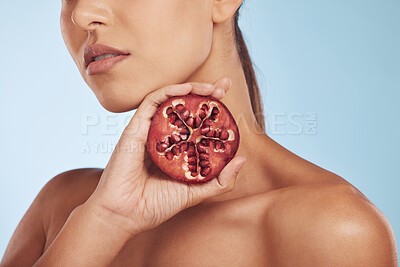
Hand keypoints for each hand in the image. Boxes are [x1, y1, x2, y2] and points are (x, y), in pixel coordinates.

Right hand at [86, 77, 245, 236]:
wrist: (124, 215)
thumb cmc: (155, 205)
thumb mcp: (195, 192)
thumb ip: (219, 180)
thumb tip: (242, 160)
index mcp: (175, 149)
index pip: (195, 123)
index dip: (211, 110)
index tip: (228, 101)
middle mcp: (163, 137)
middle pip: (185, 108)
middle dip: (206, 93)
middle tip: (225, 85)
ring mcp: (148, 131)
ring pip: (169, 101)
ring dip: (191, 89)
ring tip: (213, 87)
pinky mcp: (135, 128)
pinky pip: (151, 102)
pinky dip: (169, 92)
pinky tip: (187, 90)